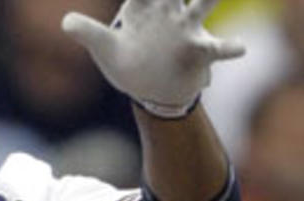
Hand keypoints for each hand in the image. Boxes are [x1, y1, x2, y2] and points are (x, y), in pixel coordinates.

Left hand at [62, 0, 244, 117]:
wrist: (151, 90)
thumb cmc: (127, 63)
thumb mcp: (104, 49)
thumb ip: (88, 33)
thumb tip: (65, 22)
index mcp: (143, 6)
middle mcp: (169, 11)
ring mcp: (187, 29)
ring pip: (204, 6)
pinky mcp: (199, 51)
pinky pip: (218, 48)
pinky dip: (229, 48)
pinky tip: (239, 48)